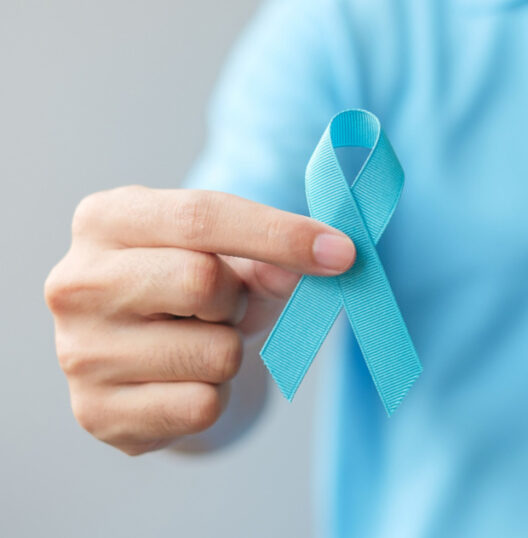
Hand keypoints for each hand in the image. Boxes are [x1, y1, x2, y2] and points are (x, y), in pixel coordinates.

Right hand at [44, 186, 354, 454]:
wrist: (146, 359)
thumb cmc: (193, 290)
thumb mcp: (230, 256)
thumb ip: (274, 253)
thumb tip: (327, 259)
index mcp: (104, 219)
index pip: (200, 216)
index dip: (280, 234)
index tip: (342, 252)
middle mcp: (75, 282)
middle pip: (201, 281)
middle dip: (238, 298)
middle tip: (228, 306)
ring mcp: (78, 352)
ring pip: (213, 353)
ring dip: (230, 352)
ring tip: (201, 344)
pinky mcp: (96, 414)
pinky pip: (201, 407)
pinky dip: (216, 397)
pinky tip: (187, 382)